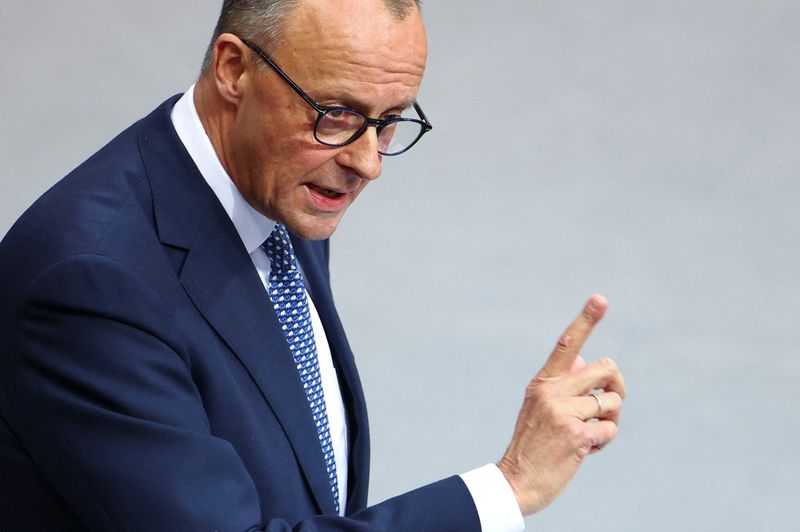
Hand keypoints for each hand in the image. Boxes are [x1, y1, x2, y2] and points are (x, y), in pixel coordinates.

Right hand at [497, 294, 625, 515]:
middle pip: (606, 369)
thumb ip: (562, 385)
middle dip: (616, 388)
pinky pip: (609, 428)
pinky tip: (584, 451)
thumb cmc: (534, 445)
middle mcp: (551, 391)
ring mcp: (563, 412)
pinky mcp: (576, 434)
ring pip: (612, 401)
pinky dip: (603, 442)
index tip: (601, 298)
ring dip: (609, 421)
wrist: (517, 481)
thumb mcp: (540, 408)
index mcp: (543, 382)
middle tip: (605, 409)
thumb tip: (586, 361)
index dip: (586, 320)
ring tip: (588, 435)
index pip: (566, 344)